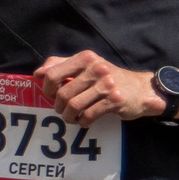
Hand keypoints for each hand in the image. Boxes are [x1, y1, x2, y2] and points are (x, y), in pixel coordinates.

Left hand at [36, 50, 160, 124]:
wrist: (141, 89)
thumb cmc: (108, 78)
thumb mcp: (87, 65)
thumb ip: (61, 64)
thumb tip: (38, 73)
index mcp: (86, 58)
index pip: (53, 73)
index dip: (46, 88)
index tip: (50, 95)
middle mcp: (96, 68)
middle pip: (62, 94)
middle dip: (58, 107)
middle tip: (62, 110)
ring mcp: (106, 84)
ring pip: (73, 106)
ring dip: (69, 117)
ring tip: (72, 117)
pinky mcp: (114, 100)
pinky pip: (88, 116)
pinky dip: (82, 122)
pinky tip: (85, 120)